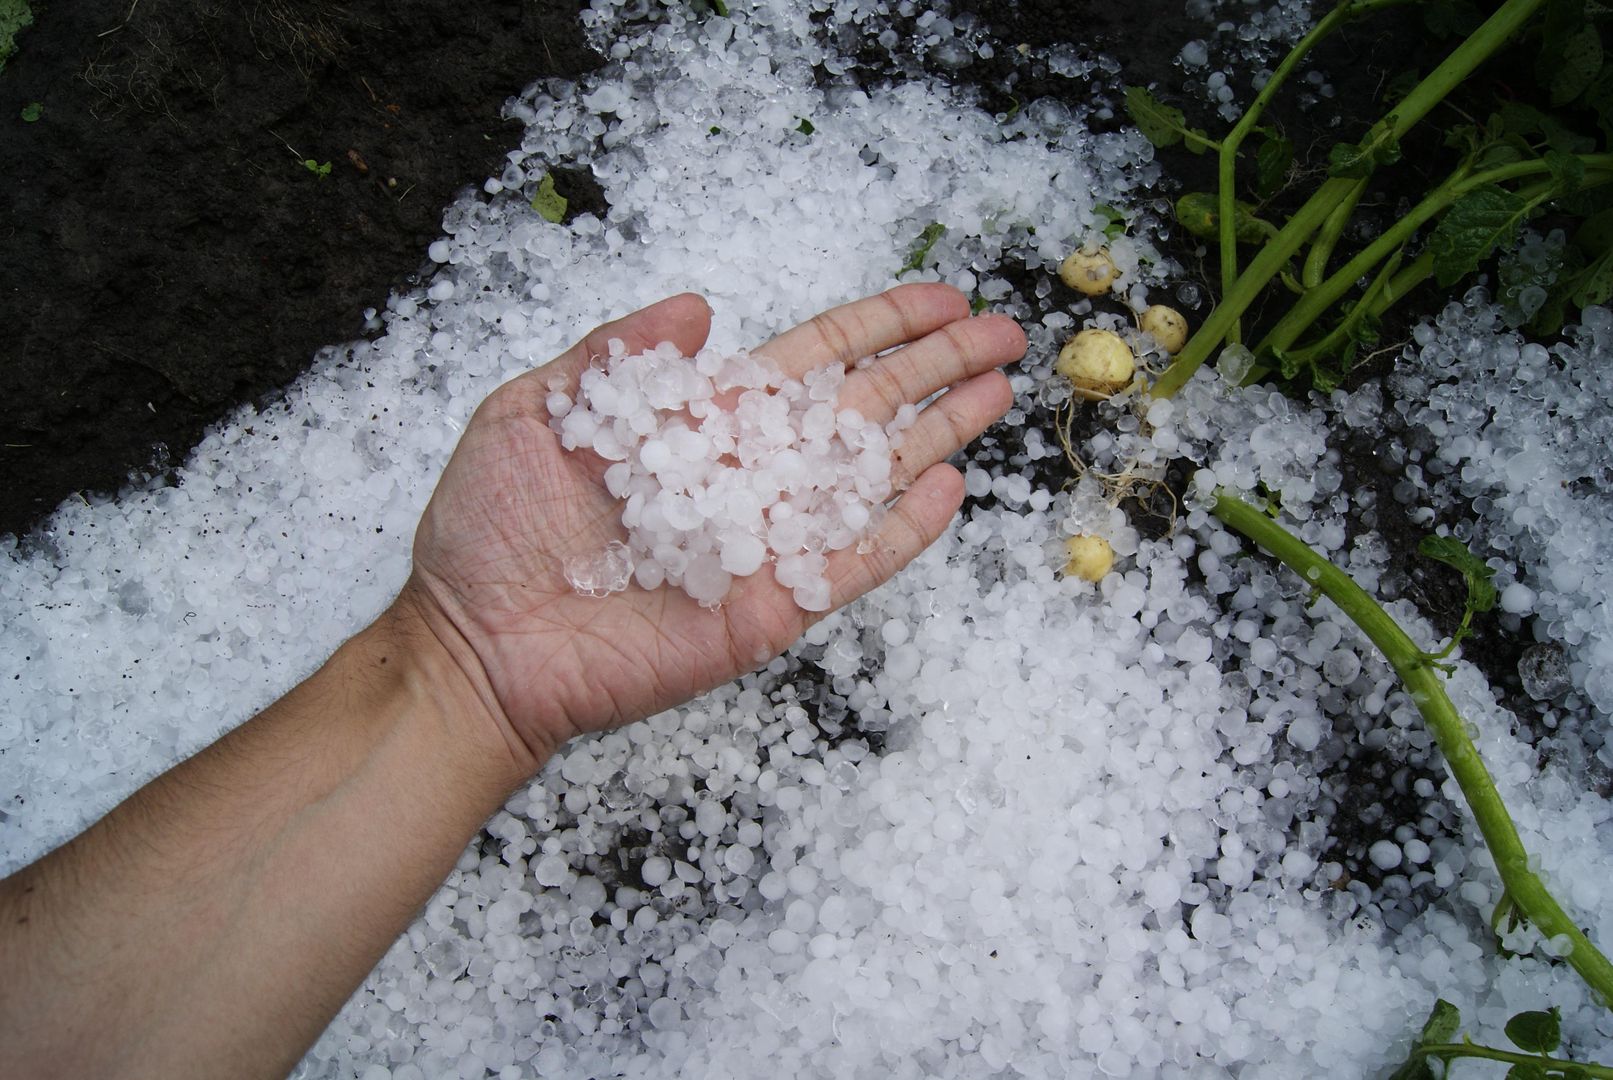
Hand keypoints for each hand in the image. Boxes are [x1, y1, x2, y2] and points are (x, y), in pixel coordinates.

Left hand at [400, 284, 1025, 771]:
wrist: (475, 643)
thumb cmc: (491, 530)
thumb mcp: (535, 411)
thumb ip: (617, 354)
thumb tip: (700, 300)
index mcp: (704, 420)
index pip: (814, 360)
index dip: (880, 326)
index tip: (942, 297)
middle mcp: (749, 474)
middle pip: (865, 408)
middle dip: (936, 367)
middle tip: (1007, 332)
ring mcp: (766, 543)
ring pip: (872, 477)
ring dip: (939, 433)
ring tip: (1001, 392)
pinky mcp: (770, 607)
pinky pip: (851, 564)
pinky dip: (902, 531)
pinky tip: (950, 489)